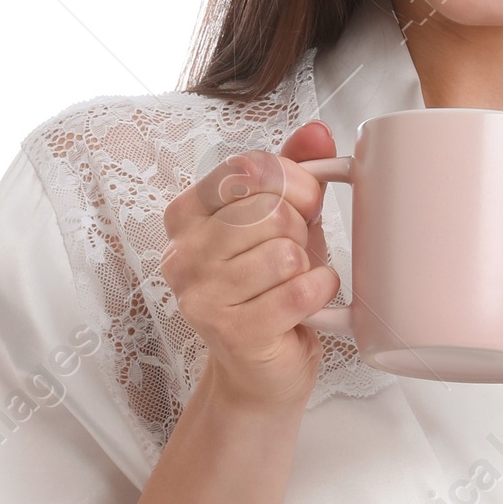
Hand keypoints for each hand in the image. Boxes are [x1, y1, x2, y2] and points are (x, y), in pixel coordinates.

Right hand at [160, 121, 342, 411]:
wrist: (261, 371)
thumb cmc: (270, 290)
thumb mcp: (280, 222)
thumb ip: (293, 171)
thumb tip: (317, 132)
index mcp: (186, 216)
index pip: (248, 169)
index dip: (292, 181)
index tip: (303, 204)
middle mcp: (183, 253)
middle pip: (269, 211)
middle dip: (301, 231)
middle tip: (295, 256)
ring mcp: (201, 295)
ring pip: (285, 252)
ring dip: (307, 268)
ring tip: (294, 284)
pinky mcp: (231, 331)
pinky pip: (298, 291)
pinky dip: (319, 293)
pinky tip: (310, 302)